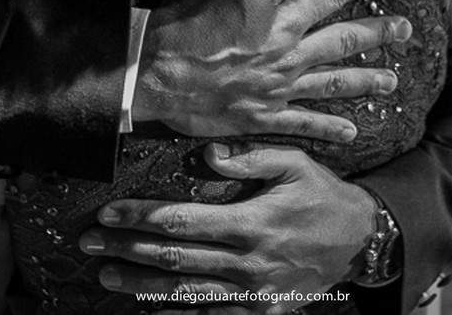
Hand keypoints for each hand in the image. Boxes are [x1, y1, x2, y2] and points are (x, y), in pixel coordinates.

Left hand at [79, 144, 375, 314]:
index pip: (182, 221)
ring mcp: (253, 292)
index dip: (141, 217)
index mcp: (252, 222)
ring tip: (107, 274)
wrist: (362, 240)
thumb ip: (251, 156)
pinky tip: (151, 310)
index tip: (109, 213)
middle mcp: (248, 261)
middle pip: (173, 258)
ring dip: (142, 284)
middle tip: (89, 242)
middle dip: (126, 249)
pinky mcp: (260, 311)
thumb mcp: (295, 162)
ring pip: (185, 292)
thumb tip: (206, 154)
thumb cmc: (323, 195)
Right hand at [134, 0, 409, 142]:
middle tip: (407, 30)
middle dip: (379, 34)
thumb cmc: (190, 21)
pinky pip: (305, 125)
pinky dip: (330, 128)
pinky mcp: (261, 117)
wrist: (155, 72)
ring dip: (367, 82)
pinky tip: (352, 132)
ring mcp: (279, 89)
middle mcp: (290, 55)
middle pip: (345, 41)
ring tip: (394, 81)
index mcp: (285, 18)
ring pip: (334, 84)